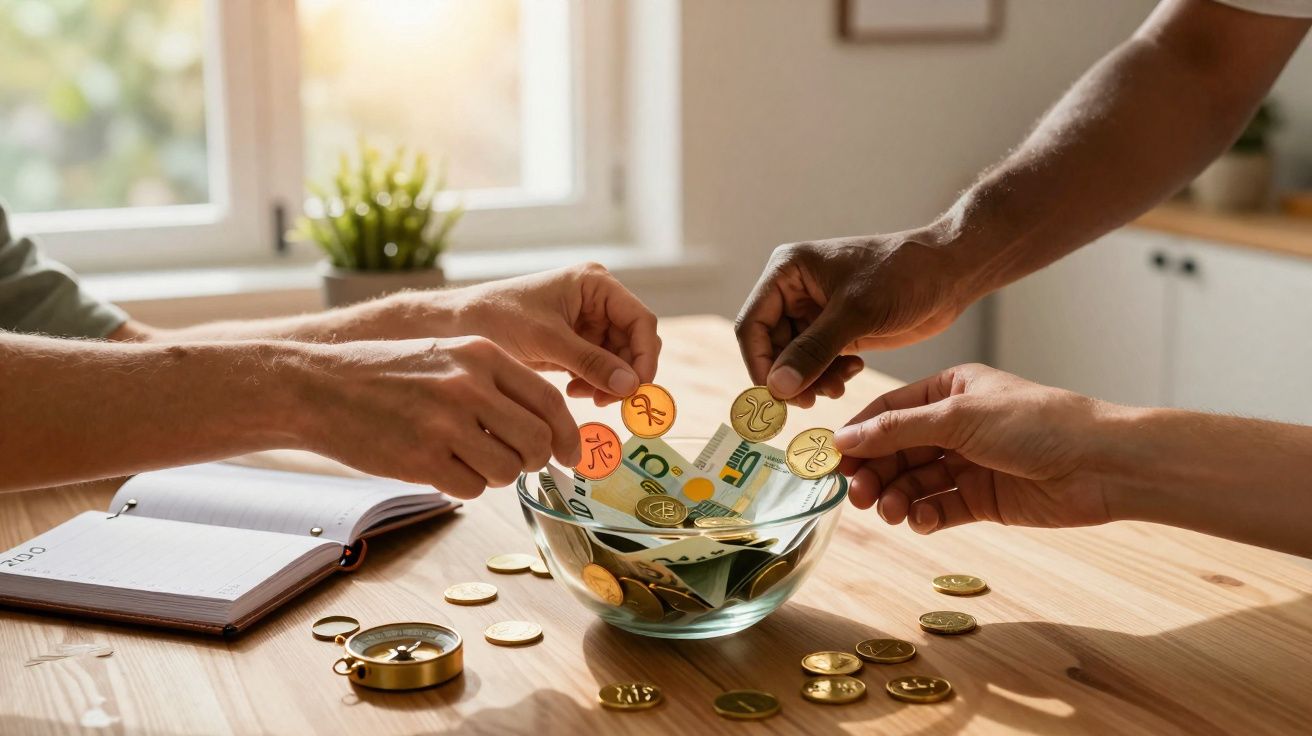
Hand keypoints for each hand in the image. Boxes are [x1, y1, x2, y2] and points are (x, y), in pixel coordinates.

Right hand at [298, 337, 580, 498]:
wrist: (318, 386)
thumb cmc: (388, 374)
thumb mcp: (448, 356)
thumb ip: (496, 384)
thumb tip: (546, 429)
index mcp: (481, 354)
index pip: (550, 402)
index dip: (568, 436)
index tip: (570, 455)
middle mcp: (468, 385)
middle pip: (536, 441)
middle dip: (533, 461)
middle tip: (518, 464)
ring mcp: (444, 423)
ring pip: (506, 470)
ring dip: (496, 475)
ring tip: (467, 459)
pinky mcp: (420, 458)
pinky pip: (471, 489)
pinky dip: (464, 486)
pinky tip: (440, 467)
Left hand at [454, 263, 660, 404]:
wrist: (459, 325)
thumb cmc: (498, 318)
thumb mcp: (547, 340)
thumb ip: (591, 362)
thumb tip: (632, 386)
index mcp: (595, 284)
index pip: (640, 320)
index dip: (645, 355)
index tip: (637, 388)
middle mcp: (597, 299)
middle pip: (634, 341)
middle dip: (625, 373)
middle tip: (608, 401)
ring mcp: (587, 321)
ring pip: (619, 358)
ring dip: (608, 382)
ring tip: (584, 396)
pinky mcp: (575, 342)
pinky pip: (600, 366)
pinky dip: (594, 383)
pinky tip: (574, 391)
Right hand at [735, 231, 973, 405]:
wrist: (949, 274)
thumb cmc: (902, 275)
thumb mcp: (855, 312)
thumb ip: (812, 351)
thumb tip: (776, 387)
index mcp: (787, 271)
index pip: (753, 325)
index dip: (760, 364)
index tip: (776, 398)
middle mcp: (794, 291)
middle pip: (771, 347)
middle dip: (790, 377)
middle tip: (810, 402)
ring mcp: (814, 312)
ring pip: (794, 361)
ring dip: (811, 380)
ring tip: (837, 388)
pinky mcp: (836, 330)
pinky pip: (817, 363)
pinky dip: (828, 376)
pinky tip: (852, 373)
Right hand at [833, 364, 1113, 533]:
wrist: (1102, 464)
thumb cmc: (1037, 423)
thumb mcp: (959, 418)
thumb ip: (898, 430)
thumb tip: (843, 439)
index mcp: (949, 391)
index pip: (888, 412)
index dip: (859, 436)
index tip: (832, 461)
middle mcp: (956, 426)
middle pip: (896, 451)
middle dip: (875, 472)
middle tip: (857, 496)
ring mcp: (969, 463)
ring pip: (915, 482)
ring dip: (896, 497)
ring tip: (891, 512)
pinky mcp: (984, 499)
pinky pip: (940, 508)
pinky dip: (925, 516)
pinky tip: (922, 520)